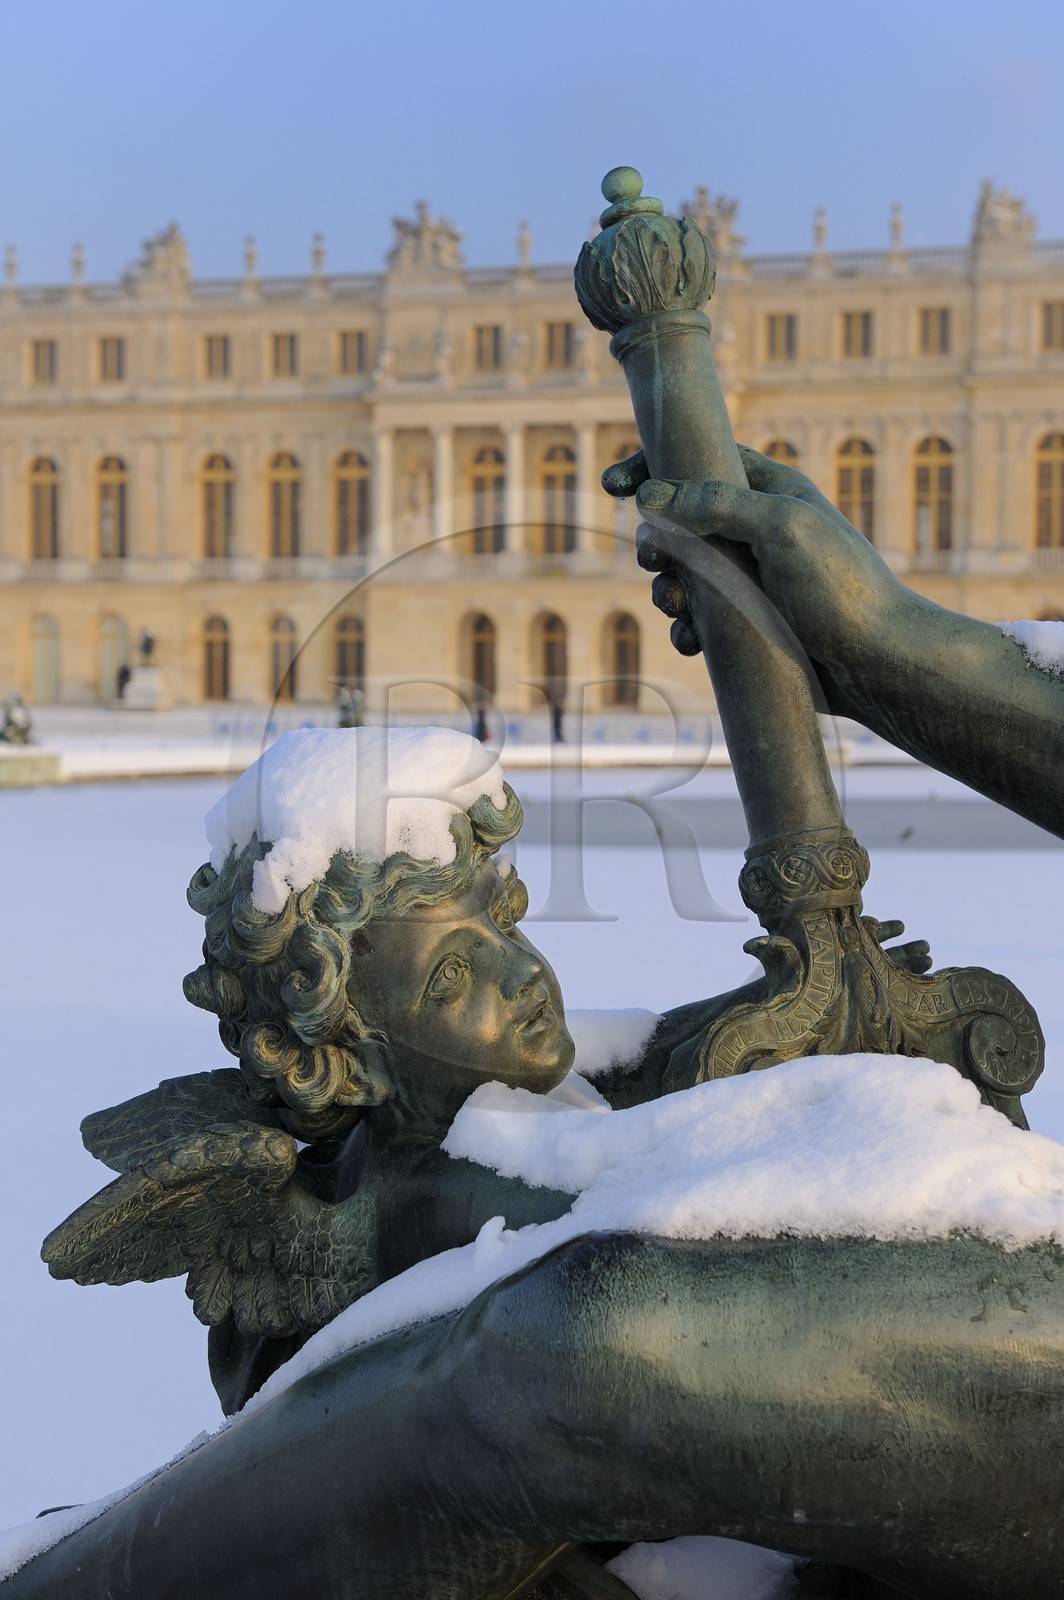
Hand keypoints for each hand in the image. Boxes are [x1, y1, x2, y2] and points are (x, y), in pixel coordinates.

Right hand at [603, 445, 906, 669]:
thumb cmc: (841, 590)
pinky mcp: (749, 627)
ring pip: (684, 578)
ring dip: (667, 592)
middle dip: (656, 543)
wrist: (877, 666)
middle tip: (653, 562)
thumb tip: (652, 494)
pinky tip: (694, 642)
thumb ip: (717, 504)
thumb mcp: (782, 528)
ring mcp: (752, 582)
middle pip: (681, 523)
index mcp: (770, 494)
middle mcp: (758, 534)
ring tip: (678, 609)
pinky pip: (699, 623)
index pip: (701, 461)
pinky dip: (686, 631)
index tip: (613, 484)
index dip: (654, 467)